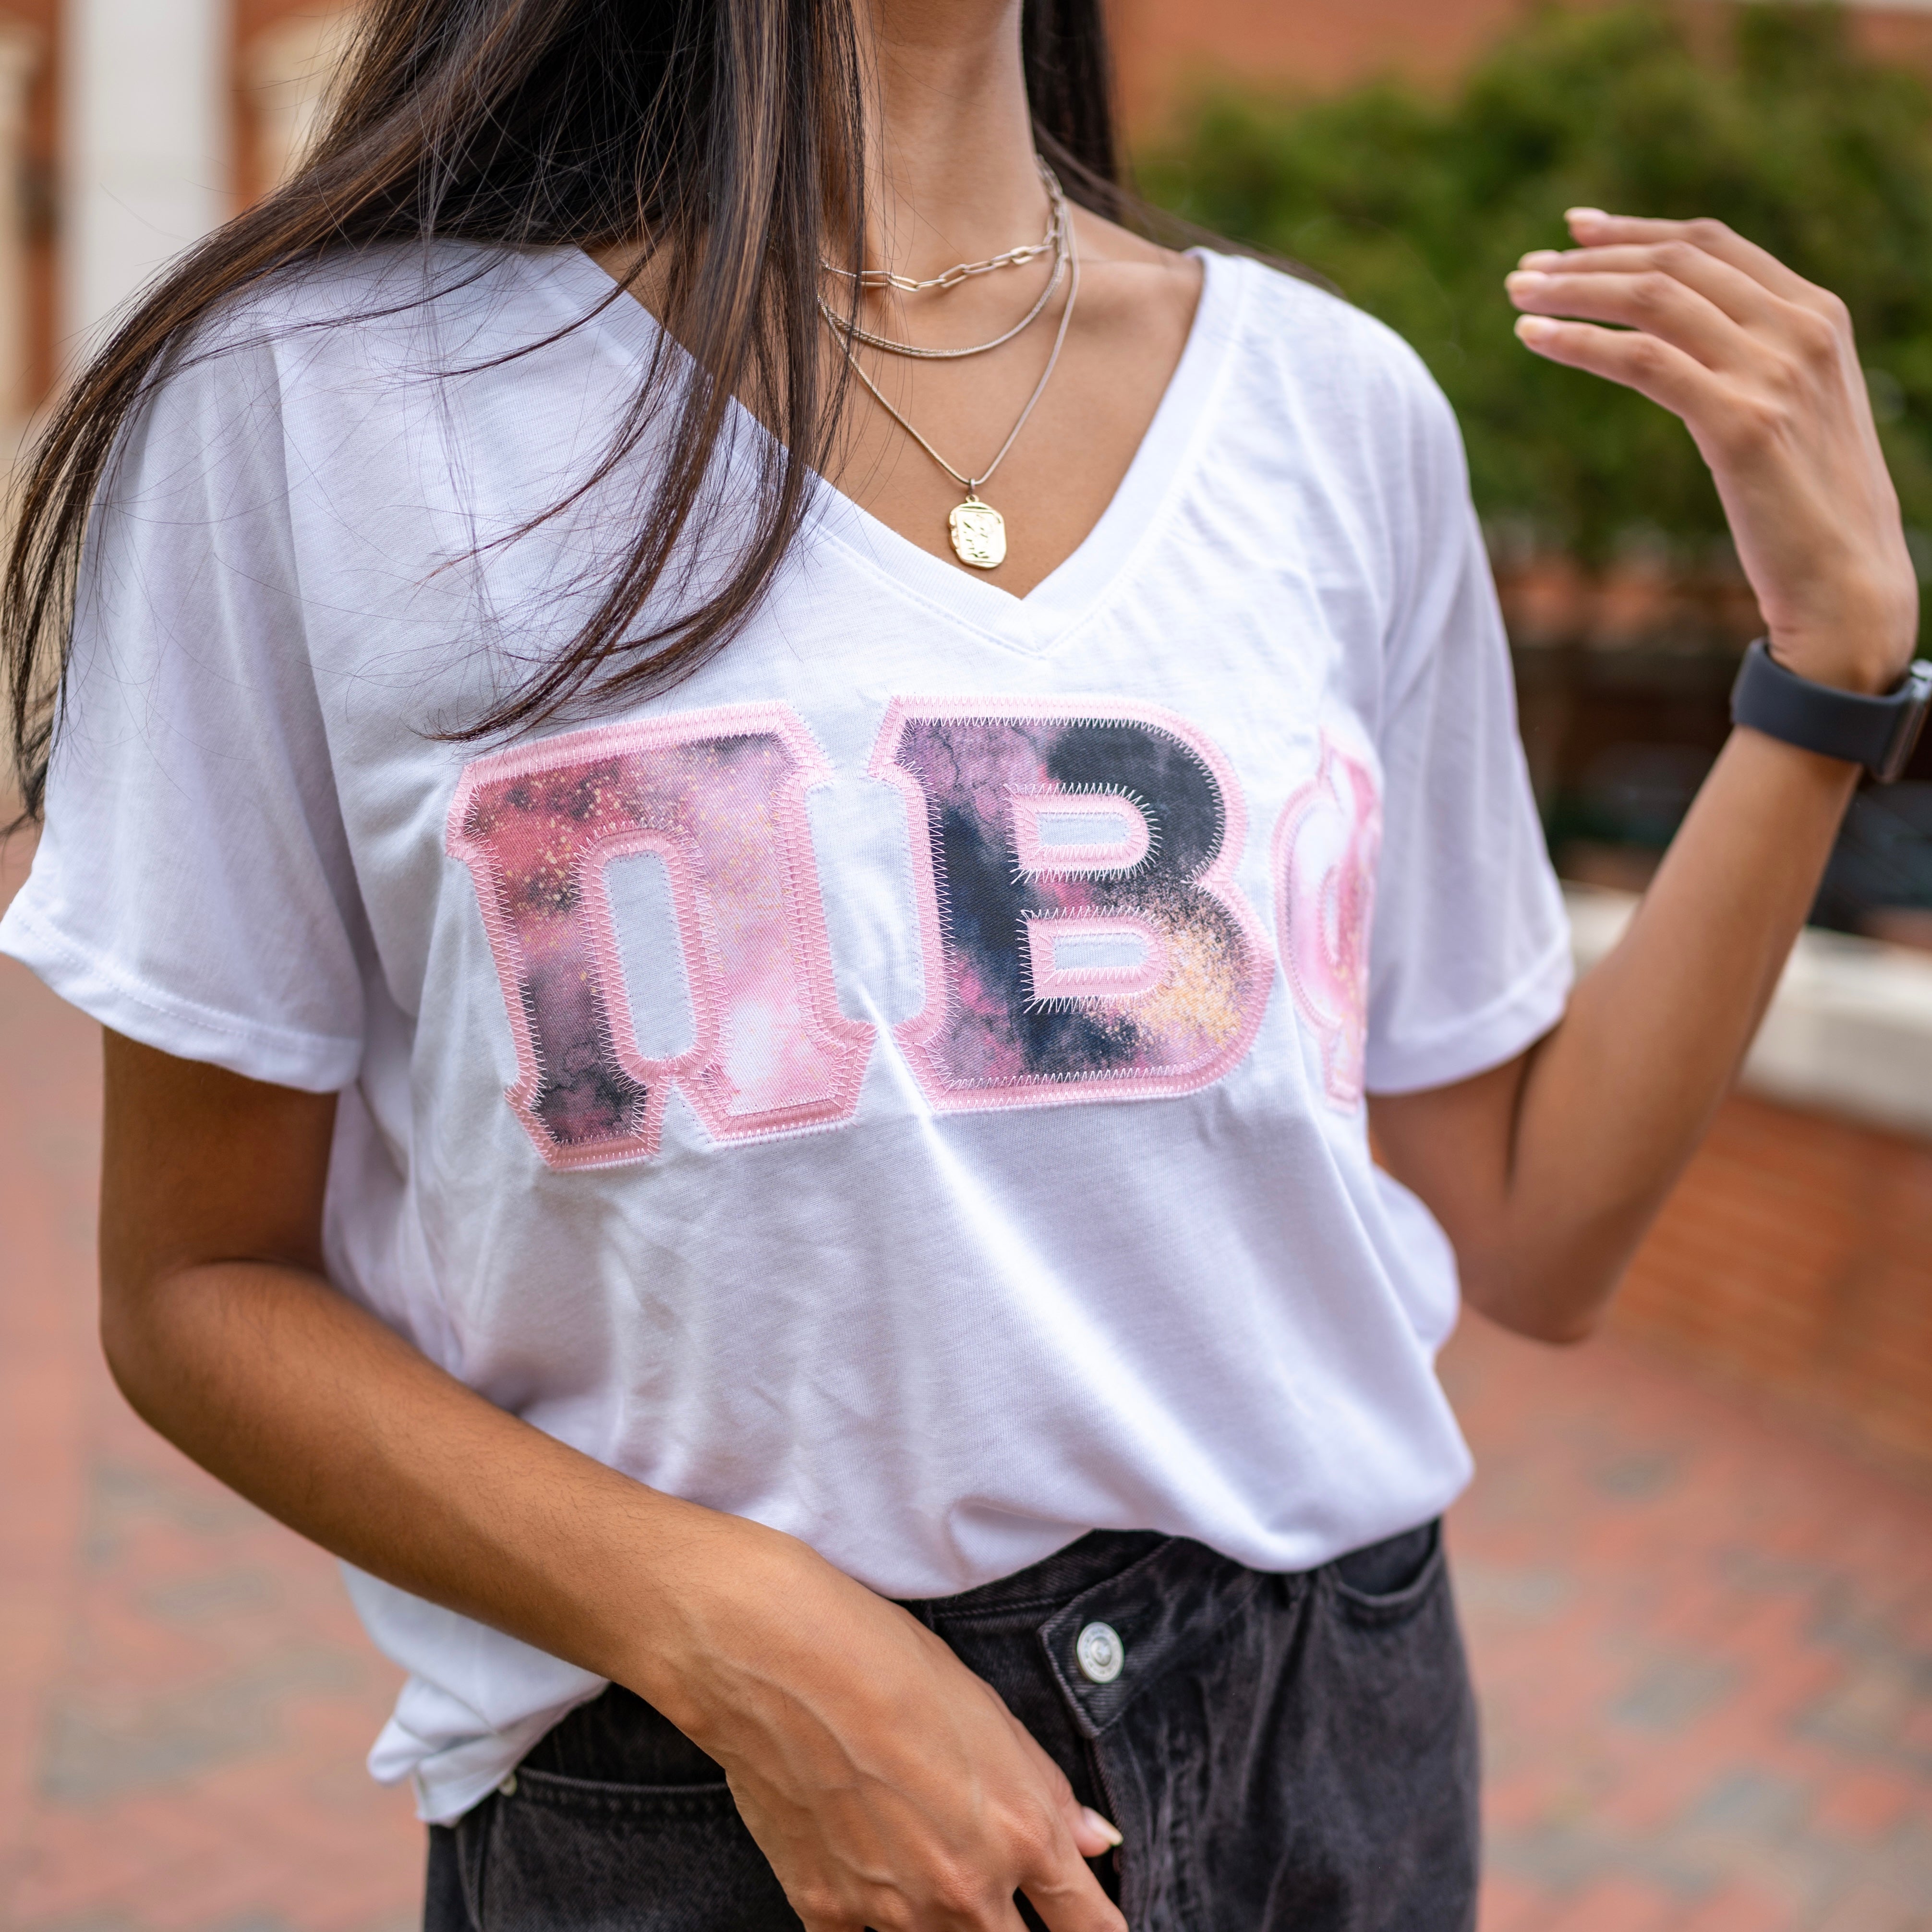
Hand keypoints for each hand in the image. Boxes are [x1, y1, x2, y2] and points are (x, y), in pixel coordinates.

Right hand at [636, 1520, 1127, 1931]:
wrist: (780, 1661)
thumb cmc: (889, 1665)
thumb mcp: (989, 1713)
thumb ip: (1045, 1790)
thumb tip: (1092, 1840)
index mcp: (1020, 1833)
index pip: (1089, 1925)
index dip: (1099, 1931)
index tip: (1094, 1928)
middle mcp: (964, 1887)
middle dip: (1013, 1929)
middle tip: (1000, 1901)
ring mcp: (894, 1909)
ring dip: (947, 1926)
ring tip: (925, 1870)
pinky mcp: (826, 1910)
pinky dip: (874, 1922)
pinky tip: (869, 1875)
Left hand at [1506, 209, 1918, 694]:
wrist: (1847, 580)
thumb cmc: (1806, 504)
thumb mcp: (1790, 407)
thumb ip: (1751, 357)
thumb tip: (1678, 332)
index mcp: (1817, 314)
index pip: (1713, 244)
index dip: (1637, 230)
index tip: (1576, 230)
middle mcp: (1801, 328)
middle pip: (1676, 261)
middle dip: (1592, 258)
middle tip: (1526, 270)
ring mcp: (1774, 371)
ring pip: (1653, 299)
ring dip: (1574, 291)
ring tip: (1517, 297)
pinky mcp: (1741, 423)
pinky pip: (1643, 360)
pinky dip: (1580, 343)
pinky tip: (1535, 340)